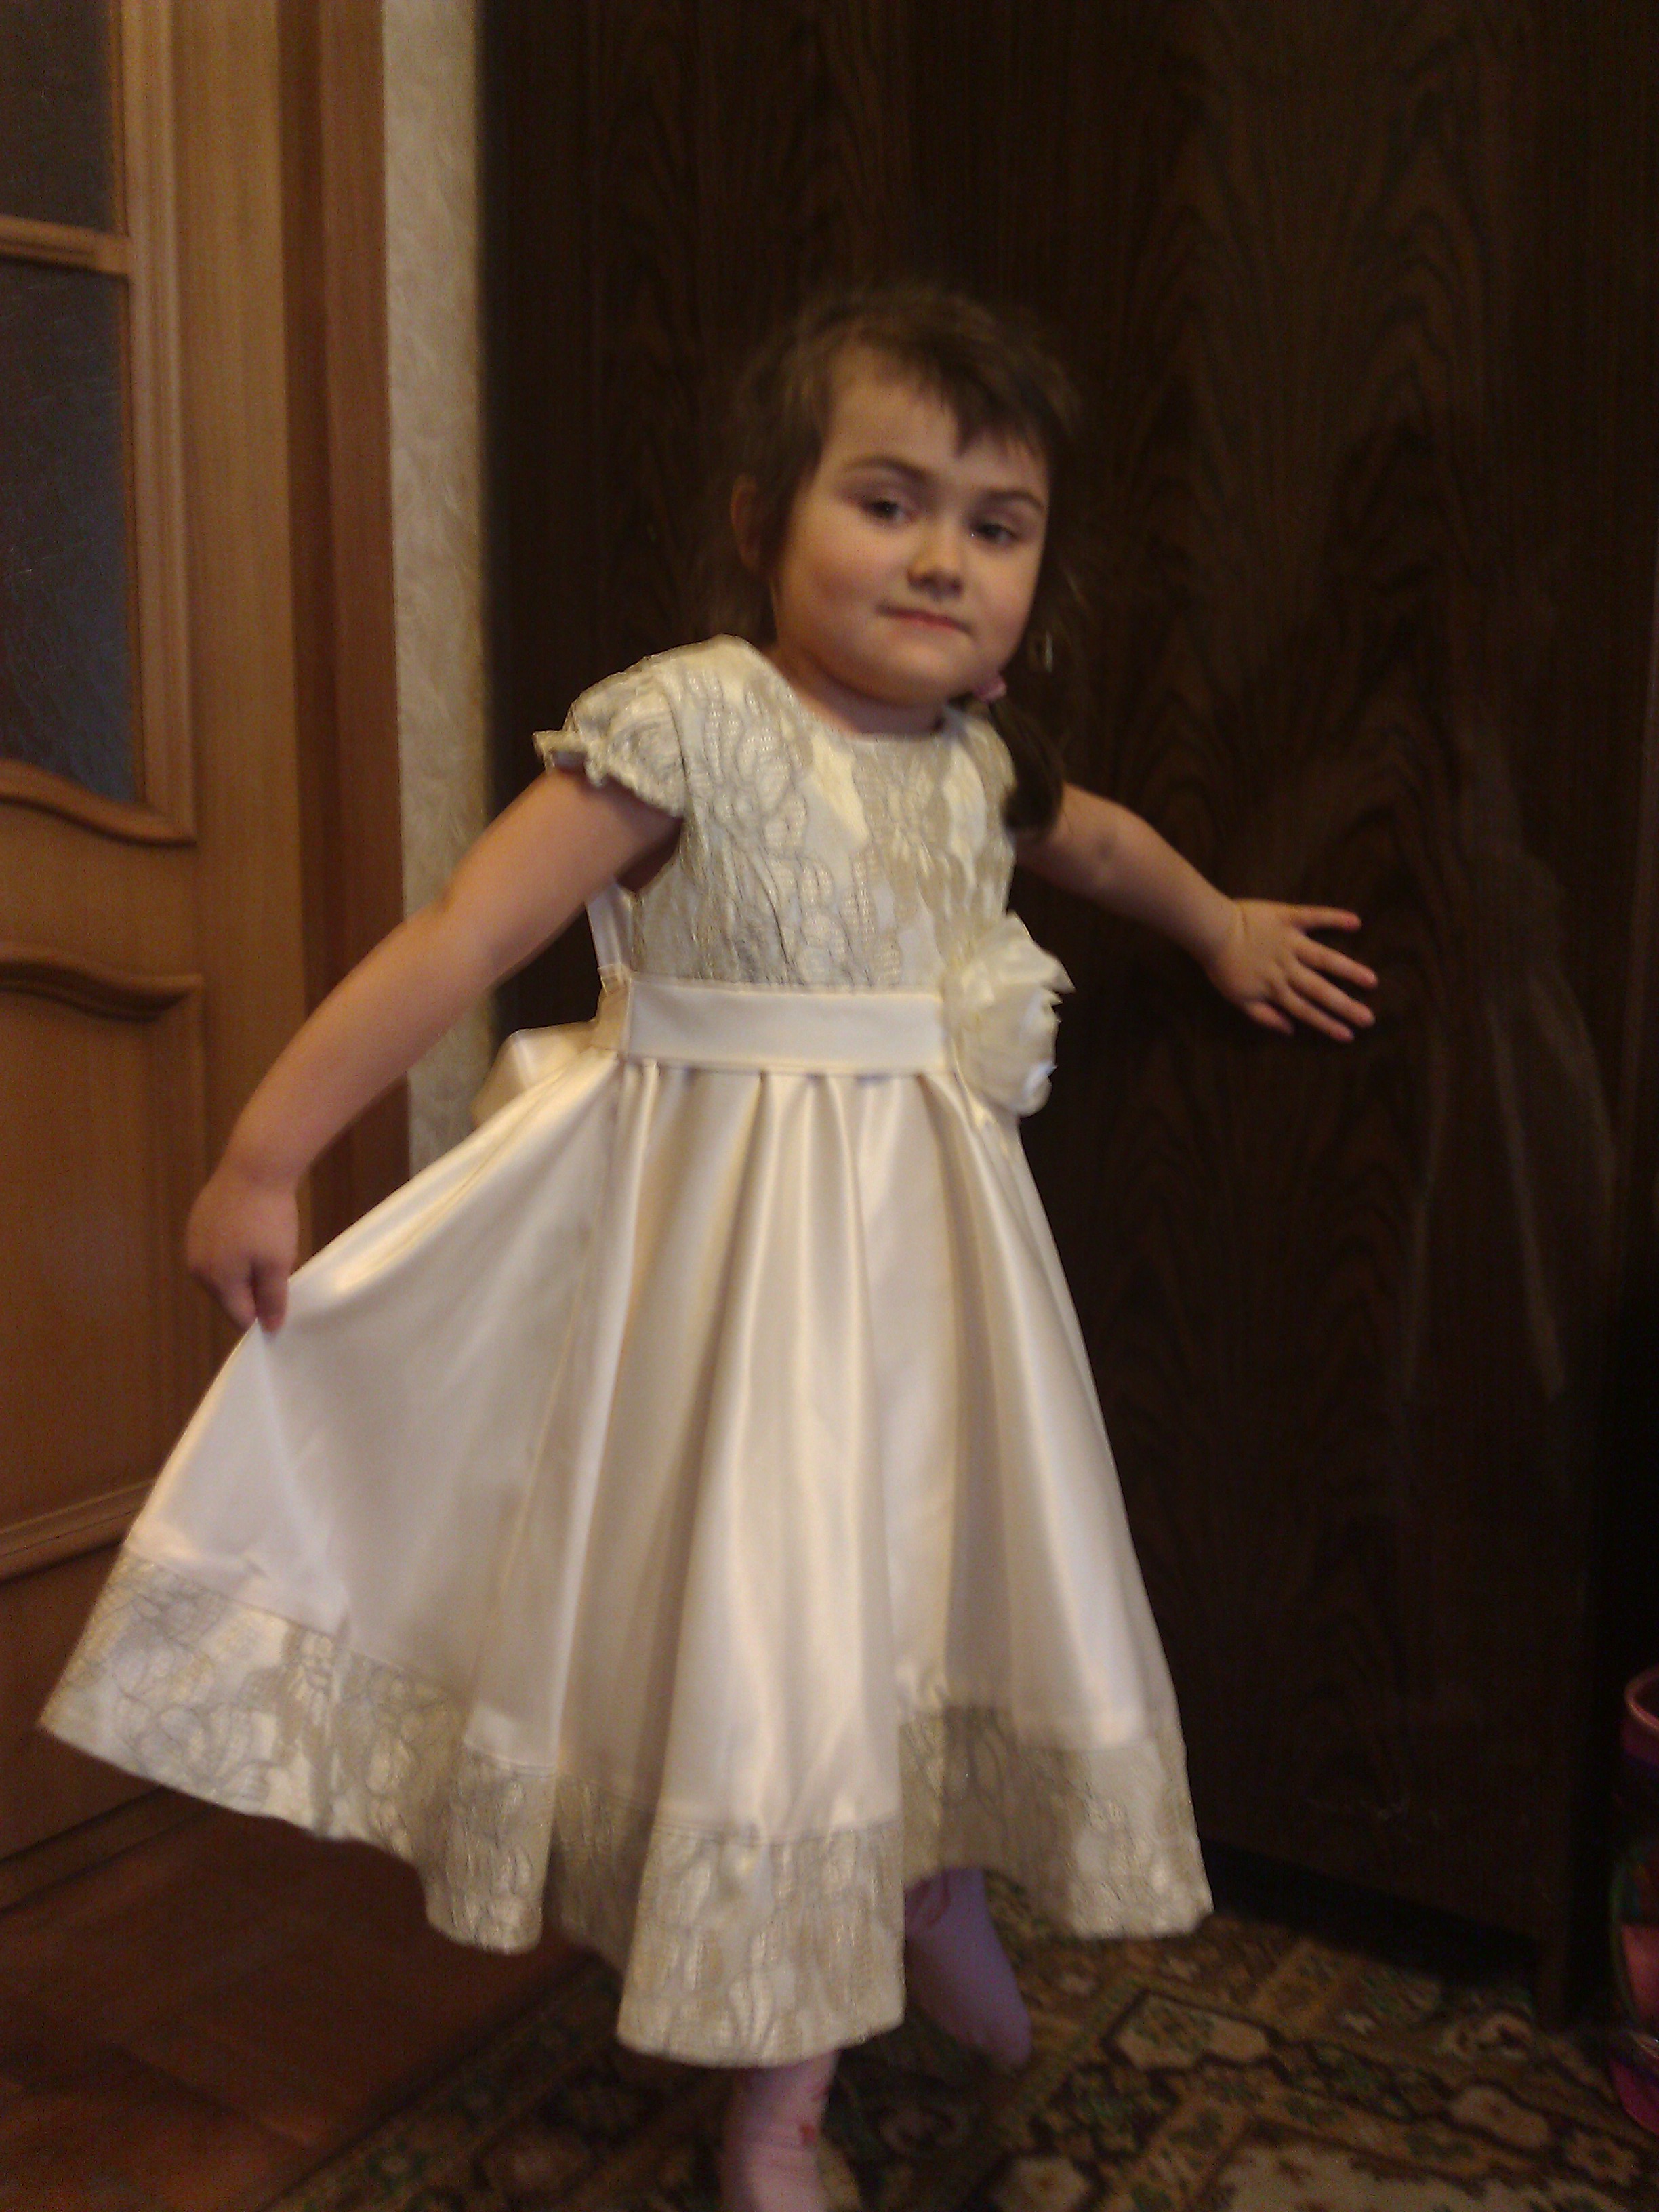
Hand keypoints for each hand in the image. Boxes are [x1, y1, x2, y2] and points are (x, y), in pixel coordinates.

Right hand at [186, 1158, 299, 1330]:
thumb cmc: (269, 1219)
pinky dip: (234, 1248)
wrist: (254, 1167)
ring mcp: (193, 1241)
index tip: (281, 1299)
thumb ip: (272, 1299)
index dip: (262, 1313)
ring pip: (222, 1272)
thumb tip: (269, 1329)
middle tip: (277, 1267)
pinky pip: (217, 1249)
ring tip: (266, 1246)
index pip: (239, 1316)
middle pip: (228, 1295)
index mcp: (215, 1280)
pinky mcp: (197, 1221)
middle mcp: (196, 1266)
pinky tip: (252, 1230)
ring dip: (244, 1269)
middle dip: (252, 1289)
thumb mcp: (277, 1263)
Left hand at [1203, 903, 1376, 1039]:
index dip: (1327, 1024)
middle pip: (1319, 990)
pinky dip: (1333, 917)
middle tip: (1369, 1018)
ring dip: (1348, 969)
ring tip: (1371, 980)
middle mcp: (1287, 968)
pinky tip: (1355, 921)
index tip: (1349, 1035)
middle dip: (1345, 1006)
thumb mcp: (1238, 998)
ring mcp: (1290, 943)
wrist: (1210, 930)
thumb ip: (1264, 1015)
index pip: (1305, 1011)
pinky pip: (1313, 916)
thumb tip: (1290, 1030)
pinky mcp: (1288, 918)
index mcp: (1275, 989)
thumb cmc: (1222, 966)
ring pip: (1323, 958)